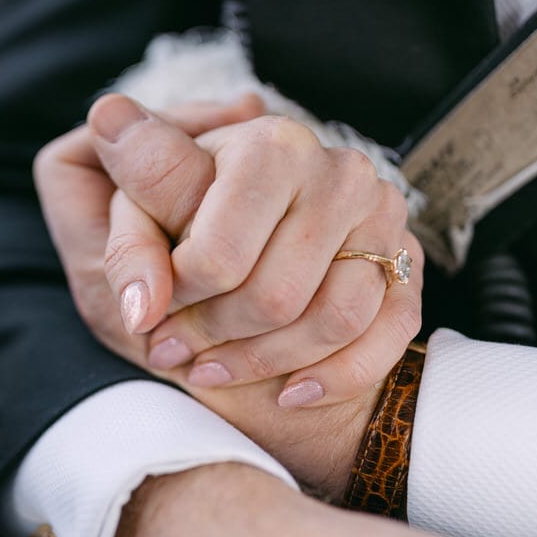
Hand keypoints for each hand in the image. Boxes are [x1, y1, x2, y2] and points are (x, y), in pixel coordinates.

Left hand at [34, 94, 415, 491]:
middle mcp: (339, 173)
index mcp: (270, 144)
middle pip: (276, 296)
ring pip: (333, 321)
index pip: (220, 256)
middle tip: (172, 348)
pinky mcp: (408, 264)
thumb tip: (140, 306)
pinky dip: (336, 376)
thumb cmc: (179, 221)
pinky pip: (389, 335)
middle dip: (213, 336)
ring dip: (263, 363)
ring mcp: (383, 219)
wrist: (240, 240)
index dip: (176, 298)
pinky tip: (289, 391)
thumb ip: (128, 244)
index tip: (150, 309)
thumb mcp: (136, 216)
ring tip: (209, 369)